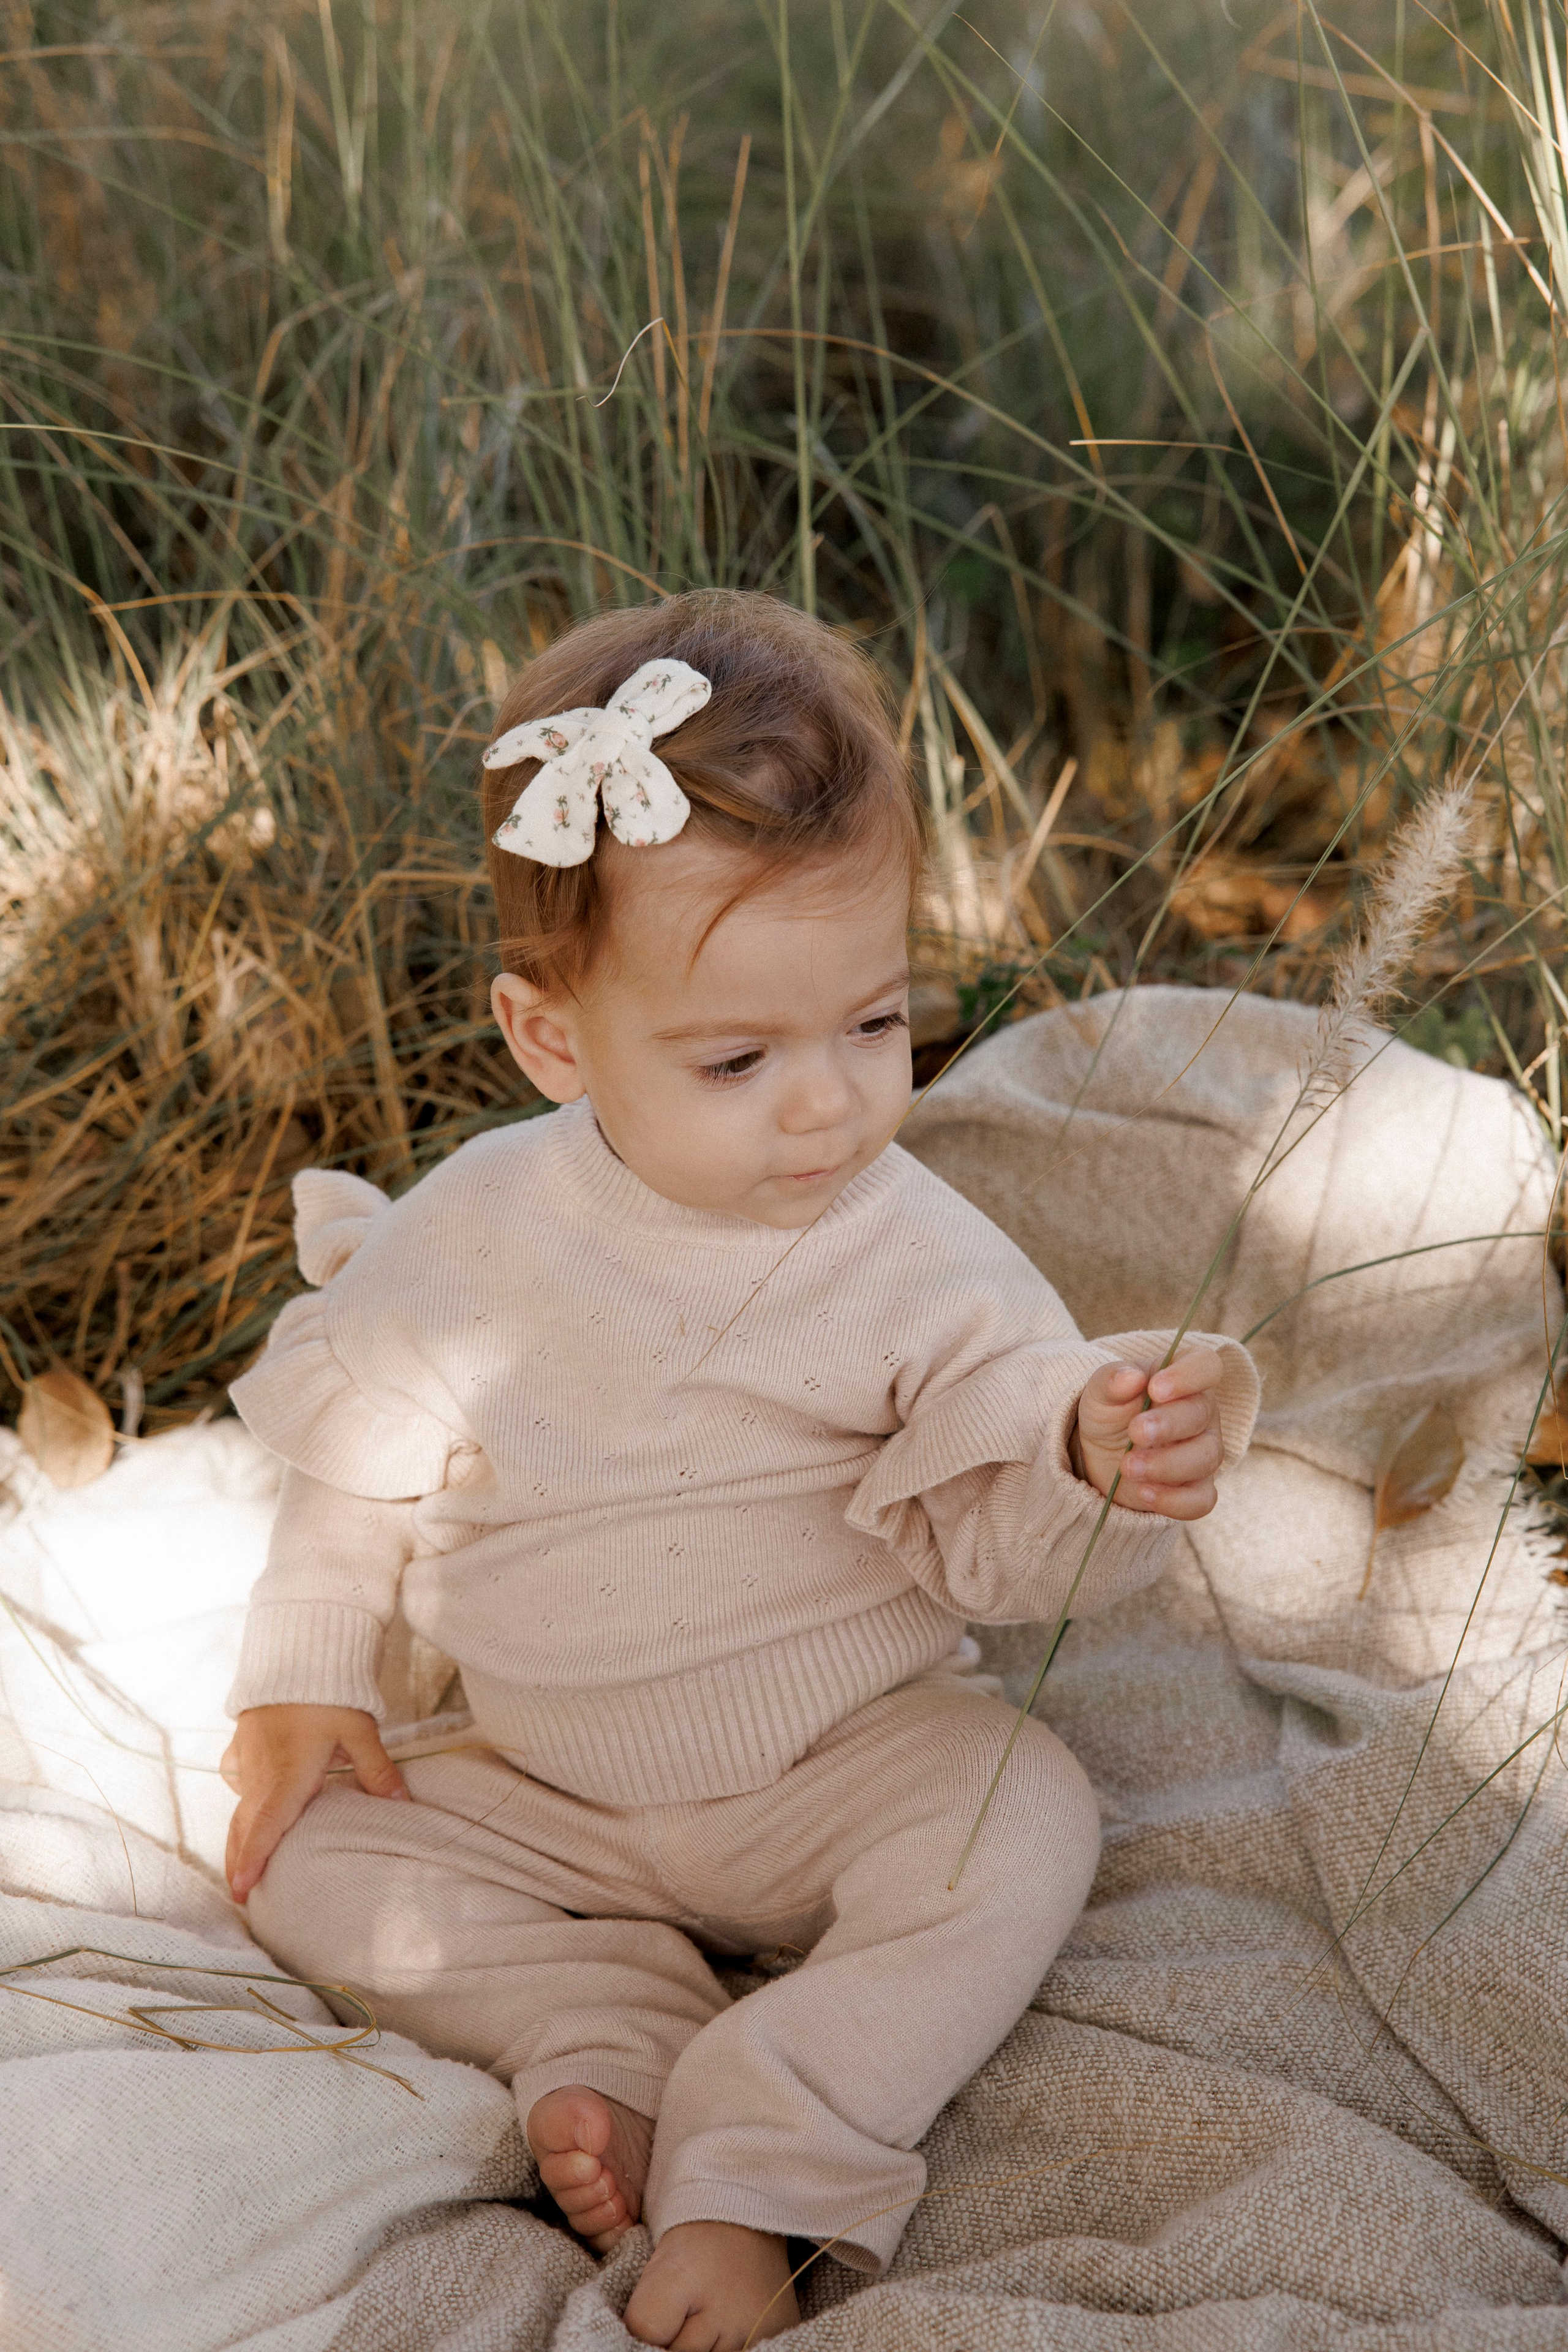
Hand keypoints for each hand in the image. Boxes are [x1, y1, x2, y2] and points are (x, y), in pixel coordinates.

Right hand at [222, 1703, 407, 1902]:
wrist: (297, 1651)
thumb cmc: (328, 1692)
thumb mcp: (359, 1731)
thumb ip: (377, 1771)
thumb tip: (402, 1804)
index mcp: (287, 1776)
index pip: (265, 1827)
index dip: (252, 1860)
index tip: (243, 1890)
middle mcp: (261, 1772)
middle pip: (244, 1826)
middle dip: (239, 1861)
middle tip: (240, 1895)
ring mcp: (247, 1757)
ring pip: (239, 1805)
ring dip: (239, 1834)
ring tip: (241, 1862)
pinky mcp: (242, 1741)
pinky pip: (237, 1777)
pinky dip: (241, 1796)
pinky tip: (248, 1801)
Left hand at [1071, 1348, 1225, 1519]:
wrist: (1102, 1455)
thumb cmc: (1110, 1412)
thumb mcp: (1100, 1392)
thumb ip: (1111, 1380)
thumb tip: (1130, 1377)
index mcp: (1184, 1377)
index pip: (1206, 1365)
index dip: (1188, 1375)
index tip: (1155, 1389)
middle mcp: (1202, 1412)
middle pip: (1203, 1414)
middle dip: (1168, 1425)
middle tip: (1135, 1433)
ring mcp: (1204, 1451)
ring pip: (1206, 1457)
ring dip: (1166, 1464)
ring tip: (1128, 1467)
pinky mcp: (1197, 1488)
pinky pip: (1202, 1499)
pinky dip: (1174, 1500)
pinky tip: (1144, 1493)